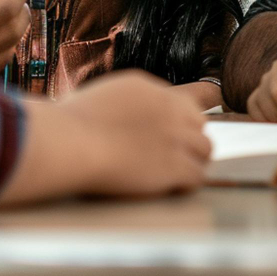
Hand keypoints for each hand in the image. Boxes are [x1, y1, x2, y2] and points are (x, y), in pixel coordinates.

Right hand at [60, 72, 211, 195]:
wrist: (73, 141)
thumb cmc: (72, 123)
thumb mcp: (101, 97)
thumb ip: (122, 103)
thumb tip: (120, 117)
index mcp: (147, 87)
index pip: (181, 100)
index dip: (179, 119)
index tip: (172, 132)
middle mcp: (168, 107)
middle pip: (199, 122)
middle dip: (190, 138)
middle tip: (176, 155)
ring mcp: (175, 135)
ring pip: (205, 149)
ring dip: (193, 161)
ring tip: (177, 174)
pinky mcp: (175, 164)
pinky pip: (197, 175)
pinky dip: (187, 184)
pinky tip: (173, 188)